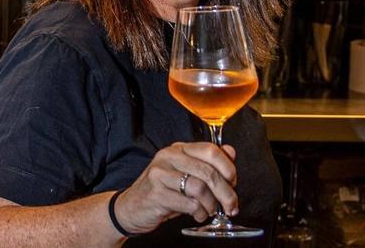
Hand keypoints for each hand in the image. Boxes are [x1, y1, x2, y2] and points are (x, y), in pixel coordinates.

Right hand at [114, 142, 238, 234]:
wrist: (131, 207)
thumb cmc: (162, 191)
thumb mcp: (186, 174)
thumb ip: (208, 163)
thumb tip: (231, 151)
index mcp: (178, 149)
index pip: (210, 150)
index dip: (228, 168)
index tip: (233, 184)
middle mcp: (167, 157)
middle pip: (208, 172)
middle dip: (226, 194)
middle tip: (231, 207)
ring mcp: (159, 174)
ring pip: (200, 188)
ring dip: (211, 205)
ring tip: (209, 211)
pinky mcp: (156, 193)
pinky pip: (189, 204)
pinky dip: (199, 213)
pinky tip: (197, 215)